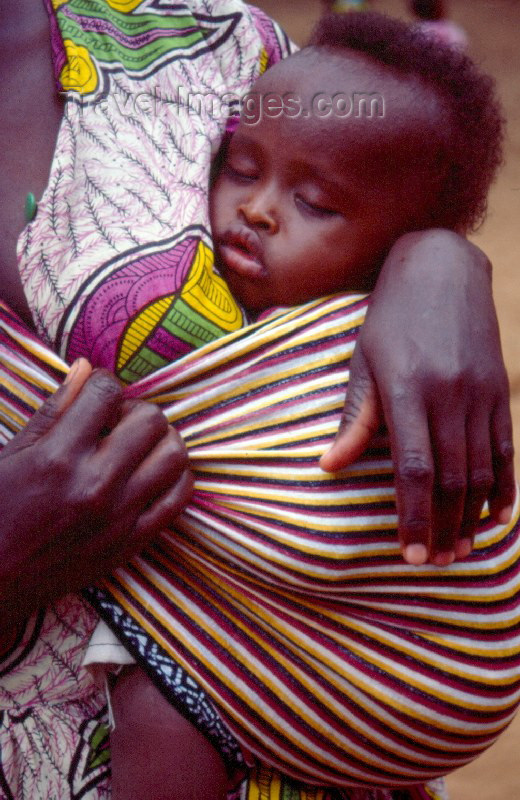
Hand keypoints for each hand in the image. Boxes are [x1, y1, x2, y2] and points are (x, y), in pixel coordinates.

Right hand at [0, 360, 192, 631]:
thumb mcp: (10, 456)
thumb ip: (53, 411)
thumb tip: (86, 368)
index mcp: (57, 457)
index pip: (106, 393)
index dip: (103, 383)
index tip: (96, 394)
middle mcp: (95, 484)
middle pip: (151, 419)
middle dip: (135, 410)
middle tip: (117, 422)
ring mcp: (119, 516)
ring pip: (174, 454)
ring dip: (160, 440)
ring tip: (137, 446)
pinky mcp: (133, 542)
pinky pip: (180, 497)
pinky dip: (175, 476)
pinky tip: (153, 472)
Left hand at [320, 230, 514, 564]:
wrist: (441, 269)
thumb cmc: (390, 319)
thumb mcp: (364, 362)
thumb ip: (355, 419)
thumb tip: (330, 467)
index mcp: (407, 390)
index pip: (412, 468)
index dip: (413, 515)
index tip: (411, 553)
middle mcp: (448, 395)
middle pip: (451, 478)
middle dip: (444, 526)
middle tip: (436, 561)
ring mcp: (480, 393)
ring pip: (482, 470)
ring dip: (472, 516)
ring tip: (460, 549)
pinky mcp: (499, 389)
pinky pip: (506, 448)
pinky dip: (503, 486)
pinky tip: (495, 515)